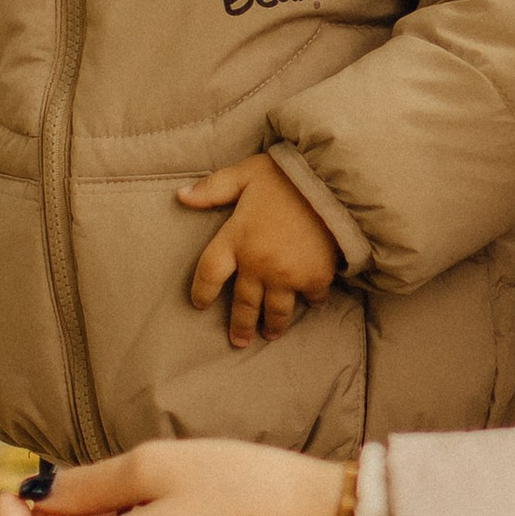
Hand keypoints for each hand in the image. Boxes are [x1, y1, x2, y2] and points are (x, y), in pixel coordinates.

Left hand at [178, 152, 341, 348]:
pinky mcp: (314, 277)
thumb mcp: (245, 175)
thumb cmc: (287, 176)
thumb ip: (213, 188)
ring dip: (272, 326)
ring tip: (270, 334)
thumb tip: (181, 196)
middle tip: (239, 341)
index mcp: (235, 239)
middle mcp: (257, 263)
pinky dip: (310, 301)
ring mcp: (286, 274)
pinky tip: (309, 303)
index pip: (208, 274)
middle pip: (243, 303)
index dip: (202, 292)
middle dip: (240, 325)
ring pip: (275, 310)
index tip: (199, 304)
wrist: (333, 182)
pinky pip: (310, 298)